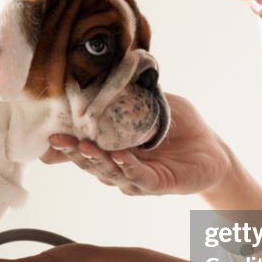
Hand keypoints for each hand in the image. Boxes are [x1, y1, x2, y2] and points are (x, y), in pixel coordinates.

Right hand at [41, 93, 232, 196]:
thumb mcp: (154, 104)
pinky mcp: (159, 184)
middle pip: (91, 163)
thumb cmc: (181, 126)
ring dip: (97, 160)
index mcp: (114, 148)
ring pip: (111, 172)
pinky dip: (129, 168)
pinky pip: (140, 178)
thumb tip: (107, 77)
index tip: (48, 135)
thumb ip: (130, 97)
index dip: (65, 145)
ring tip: (85, 146)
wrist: (213, 148)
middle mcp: (120, 167)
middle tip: (58, 140)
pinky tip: (120, 156)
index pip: (84, 147)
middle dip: (74, 152)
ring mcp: (137, 178)